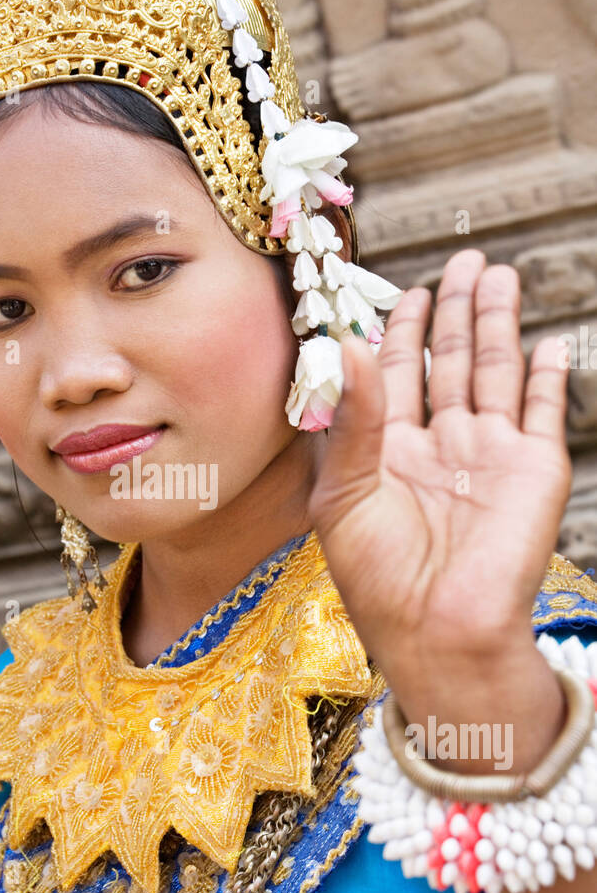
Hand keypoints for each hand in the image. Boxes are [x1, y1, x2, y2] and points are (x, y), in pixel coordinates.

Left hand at [308, 249, 571, 671]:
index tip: (405, 292)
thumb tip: (347, 346)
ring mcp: (490, 455)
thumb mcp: (343, 496)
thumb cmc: (378, 578)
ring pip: (495, 371)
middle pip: (450, 361)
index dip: (400, 332)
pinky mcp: (534, 469)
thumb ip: (352, 421)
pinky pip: (544, 410)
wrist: (438, 631)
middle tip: (462, 261)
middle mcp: (440, 446)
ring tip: (496, 275)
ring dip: (496, 323)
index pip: (395, 375)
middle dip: (455, 311)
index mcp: (388, 451)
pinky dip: (548, 375)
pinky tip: (548, 341)